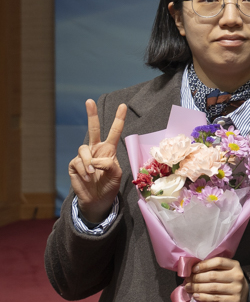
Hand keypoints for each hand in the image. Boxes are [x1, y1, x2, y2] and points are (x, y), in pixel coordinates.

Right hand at [68, 100, 126, 223]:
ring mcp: (84, 157)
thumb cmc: (109, 186)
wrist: (97, 200)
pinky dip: (84, 170)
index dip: (119, 119)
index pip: (114, 132)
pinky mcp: (74, 165)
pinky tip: (87, 178)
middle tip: (89, 101)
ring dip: (89, 162)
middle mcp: (96, 150)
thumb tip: (96, 160)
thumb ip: (110, 164)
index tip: (123, 105)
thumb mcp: (117, 174)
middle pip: (93, 129)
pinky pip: (78, 162)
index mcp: (109, 150)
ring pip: (83, 149)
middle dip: (91, 115)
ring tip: (92, 173)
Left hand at [182, 257, 249, 301]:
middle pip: (213, 276)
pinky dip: (203, 297)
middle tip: (187, 280)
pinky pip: (215, 298)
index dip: (204, 265)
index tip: (193, 269)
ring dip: (197, 288)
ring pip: (212, 288)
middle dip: (197, 278)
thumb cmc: (229, 281)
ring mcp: (236, 289)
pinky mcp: (234, 300)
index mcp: (234, 265)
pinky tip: (196, 296)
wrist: (243, 296)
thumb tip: (192, 269)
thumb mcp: (226, 271)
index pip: (218, 262)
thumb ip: (213, 268)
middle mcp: (237, 276)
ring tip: (188, 288)